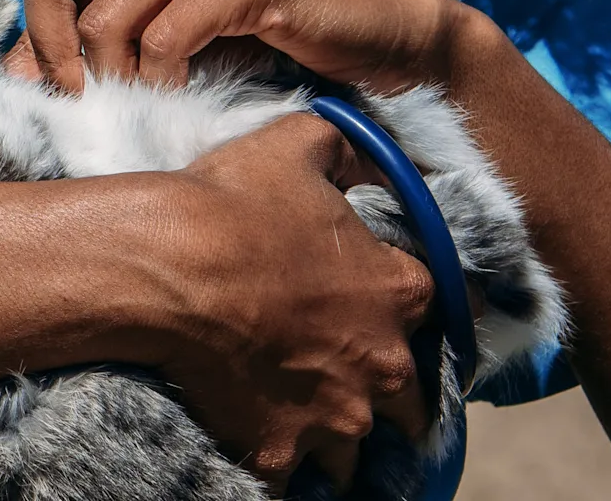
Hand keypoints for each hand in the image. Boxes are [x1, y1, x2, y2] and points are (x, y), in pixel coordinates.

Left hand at [1, 0, 469, 91]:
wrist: (378, 30)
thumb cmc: (270, 25)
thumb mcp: (170, 15)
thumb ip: (98, 27)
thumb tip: (14, 72)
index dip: (38, 31)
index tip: (60, 85)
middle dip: (56, 51)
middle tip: (86, 101)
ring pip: (109, 18)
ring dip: (119, 78)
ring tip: (150, 99)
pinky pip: (166, 39)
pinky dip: (165, 82)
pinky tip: (188, 92)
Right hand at [141, 114, 432, 490]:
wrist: (167, 268)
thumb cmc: (232, 204)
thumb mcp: (298, 144)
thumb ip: (346, 147)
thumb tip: (366, 148)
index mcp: (398, 293)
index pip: (443, 313)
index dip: (414, 313)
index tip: (390, 316)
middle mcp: (381, 364)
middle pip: (413, 404)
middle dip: (386, 397)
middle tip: (345, 382)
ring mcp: (335, 416)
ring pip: (355, 451)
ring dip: (334, 438)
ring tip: (302, 426)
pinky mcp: (280, 451)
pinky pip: (293, 483)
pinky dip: (282, 472)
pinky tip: (263, 453)